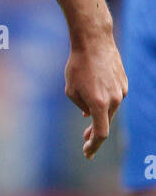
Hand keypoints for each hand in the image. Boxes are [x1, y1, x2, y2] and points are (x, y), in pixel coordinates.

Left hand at [64, 35, 127, 158]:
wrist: (94, 42)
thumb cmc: (78, 65)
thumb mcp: (71, 90)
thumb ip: (81, 106)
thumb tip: (88, 115)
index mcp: (100, 103)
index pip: (101, 133)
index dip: (94, 146)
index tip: (87, 153)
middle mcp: (114, 99)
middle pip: (105, 122)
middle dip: (94, 134)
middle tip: (85, 142)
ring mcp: (121, 91)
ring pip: (110, 109)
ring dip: (99, 116)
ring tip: (87, 122)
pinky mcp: (124, 82)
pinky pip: (113, 98)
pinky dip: (104, 102)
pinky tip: (95, 99)